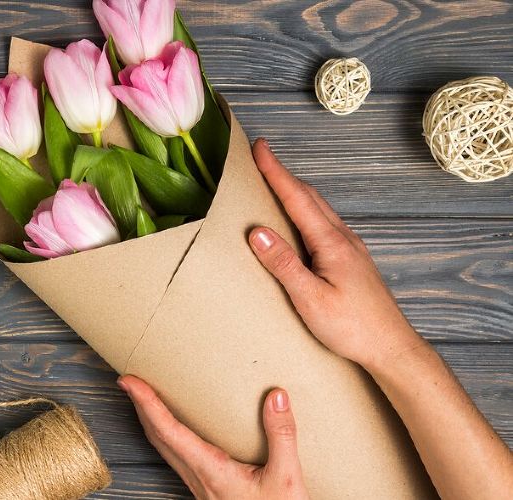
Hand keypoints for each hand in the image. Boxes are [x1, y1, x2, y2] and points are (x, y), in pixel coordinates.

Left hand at [118, 375, 308, 499]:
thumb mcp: (287, 476)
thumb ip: (282, 435)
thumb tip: (277, 397)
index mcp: (210, 469)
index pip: (168, 430)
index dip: (146, 404)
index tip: (131, 382)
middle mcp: (198, 476)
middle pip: (157, 438)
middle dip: (140, 407)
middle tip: (129, 382)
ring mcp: (199, 484)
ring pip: (164, 448)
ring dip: (150, 421)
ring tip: (144, 398)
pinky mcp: (206, 487)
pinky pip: (176, 457)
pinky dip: (165, 435)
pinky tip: (173, 429)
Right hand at [246, 138, 426, 370]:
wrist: (391, 347)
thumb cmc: (351, 328)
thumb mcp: (310, 298)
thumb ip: (283, 263)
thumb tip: (257, 231)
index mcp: (331, 243)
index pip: (297, 198)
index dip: (275, 171)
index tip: (259, 147)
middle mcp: (343, 238)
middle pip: (310, 196)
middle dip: (283, 174)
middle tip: (262, 156)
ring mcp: (351, 248)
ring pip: (319, 208)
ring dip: (296, 190)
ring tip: (276, 181)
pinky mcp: (352, 260)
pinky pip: (325, 222)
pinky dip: (307, 209)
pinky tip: (302, 218)